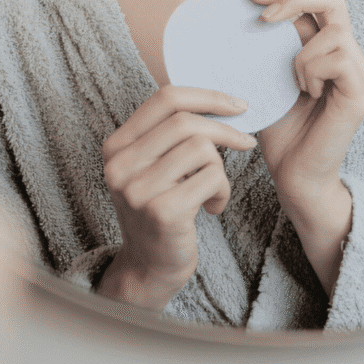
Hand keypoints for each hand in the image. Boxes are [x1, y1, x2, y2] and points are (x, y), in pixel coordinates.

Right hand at [97, 86, 256, 310]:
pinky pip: (212, 178)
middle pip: (186, 121)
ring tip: (213, 189)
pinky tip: (212, 208)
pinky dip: (222, 191)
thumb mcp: (157, 164)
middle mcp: (120, 165)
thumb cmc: (163, 206)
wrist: (150, 267)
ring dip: (220, 169)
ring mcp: (138, 189)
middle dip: (225, 129)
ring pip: (202, 148)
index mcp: (117, 145)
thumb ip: (174, 132)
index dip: (208, 97)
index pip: (166, 99)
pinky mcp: (162, 211)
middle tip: (245, 143)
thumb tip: (226, 100)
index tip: (238, 105)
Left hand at [249, 0, 363, 204]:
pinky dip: (312, 70)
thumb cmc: (280, 129)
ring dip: (301, 52)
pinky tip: (306, 94)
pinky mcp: (362, 92)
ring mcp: (362, 73)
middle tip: (261, 12)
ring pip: (334, 31)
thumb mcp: (269, 75)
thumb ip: (272, 41)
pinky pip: (338, 57)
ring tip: (292, 82)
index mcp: (333, 48)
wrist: (294, 177)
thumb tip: (251, 1)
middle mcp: (353, 55)